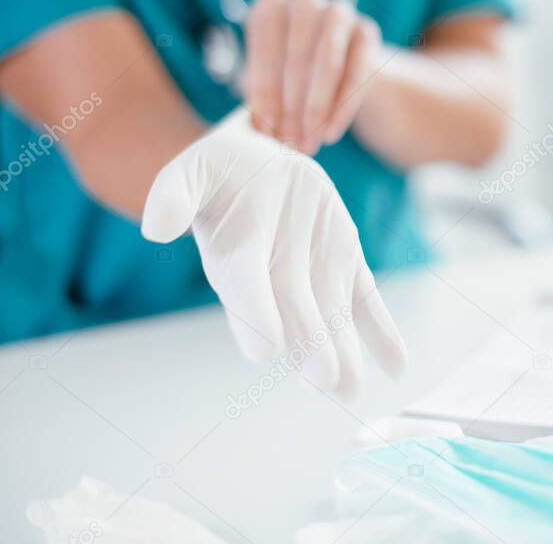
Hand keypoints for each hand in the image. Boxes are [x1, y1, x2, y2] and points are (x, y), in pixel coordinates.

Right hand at [140, 108, 406, 398]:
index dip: (255, 315)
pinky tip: (397, 366)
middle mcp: (275, 279)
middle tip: (324, 381)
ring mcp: (314, 275)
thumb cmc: (220, 172)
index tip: (263, 350)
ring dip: (345, 353)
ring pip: (332, 319)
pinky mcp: (345, 266)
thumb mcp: (195, 169)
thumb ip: (176, 193)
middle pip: (294, 318)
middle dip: (309, 348)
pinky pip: (366, 303)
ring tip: (354, 389)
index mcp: (236, 260)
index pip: (246, 291)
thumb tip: (155, 225)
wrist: (261, 163)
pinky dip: (382, 333)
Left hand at [242, 0, 382, 153]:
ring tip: (310, 140)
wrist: (339, 67)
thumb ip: (262, 103)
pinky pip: (357, 72)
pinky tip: (331, 132)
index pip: (264, 47)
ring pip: (328, 59)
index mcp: (270, 7)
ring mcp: (339, 13)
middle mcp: (305, 2)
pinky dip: (342, 106)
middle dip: (291, 104)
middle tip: (289, 140)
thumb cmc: (292, 77)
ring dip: (317, 105)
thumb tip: (259, 131)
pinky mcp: (367, 32)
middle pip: (297, 54)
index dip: (264, 90)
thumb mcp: (271, 85)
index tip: (265, 126)